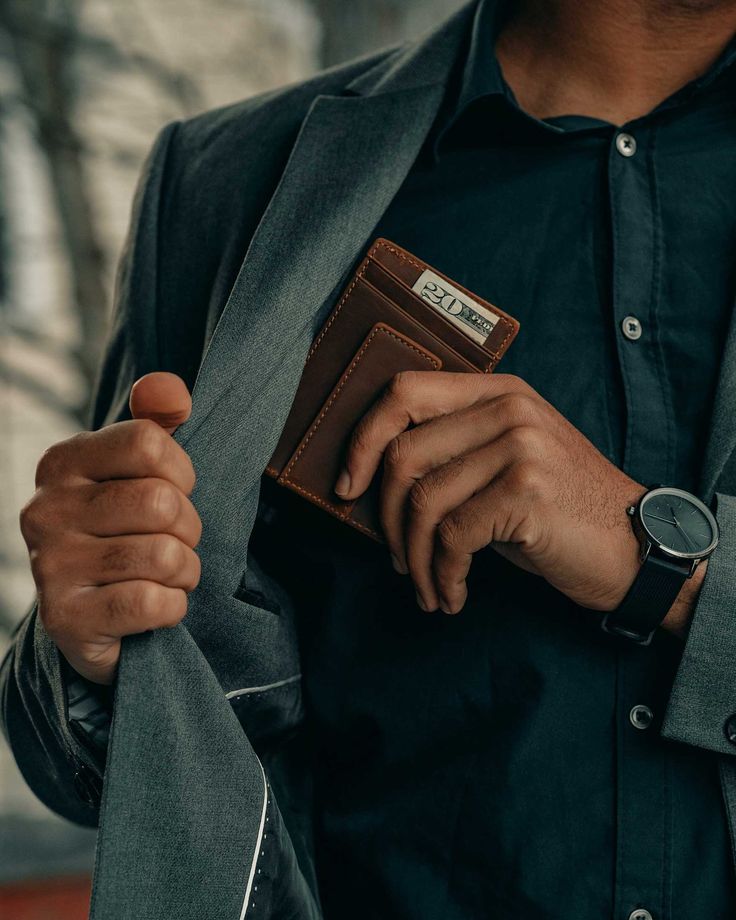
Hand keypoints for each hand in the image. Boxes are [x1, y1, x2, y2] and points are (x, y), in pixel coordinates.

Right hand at [19, 373, 200, 684]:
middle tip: (172, 541)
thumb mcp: (135, 471)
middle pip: (162, 503)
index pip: (149, 443)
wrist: (91, 614)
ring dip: (184, 570)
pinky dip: (172, 607)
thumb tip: (172, 392)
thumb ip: (154, 423)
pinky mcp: (66, 619)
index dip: (182, 473)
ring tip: (164, 574)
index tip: (175, 491)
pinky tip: (153, 605)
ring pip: (165, 555)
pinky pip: (154, 603)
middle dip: (188, 528)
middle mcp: (46, 510)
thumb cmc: (122, 530)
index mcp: (62, 462)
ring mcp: (50, 567)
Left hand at [334, 371, 645, 614]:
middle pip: (404, 454)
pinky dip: (442, 577)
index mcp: (496, 392)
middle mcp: (507, 408)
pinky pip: (453, 537)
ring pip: (423, 502)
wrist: (636, 547)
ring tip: (427, 588)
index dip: (362, 439)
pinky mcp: (526, 491)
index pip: (403, 392)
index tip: (347, 487)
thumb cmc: (558, 512)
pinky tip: (452, 596)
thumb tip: (370, 480)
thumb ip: (452, 452)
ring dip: (414, 559)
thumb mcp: (506, 463)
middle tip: (397, 560)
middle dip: (387, 520)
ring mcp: (519, 446)